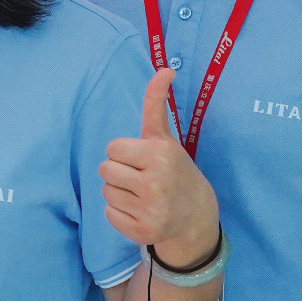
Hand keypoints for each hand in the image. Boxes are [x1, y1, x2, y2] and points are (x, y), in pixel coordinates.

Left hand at [100, 68, 220, 262]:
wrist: (197, 218)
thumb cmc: (175, 171)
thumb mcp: (166, 138)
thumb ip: (157, 104)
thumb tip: (164, 68)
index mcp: (160, 154)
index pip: (112, 147)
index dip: (124, 152)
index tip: (142, 158)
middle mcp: (155, 182)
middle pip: (104, 169)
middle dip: (119, 172)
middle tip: (140, 178)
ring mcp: (150, 209)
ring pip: (106, 192)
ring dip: (119, 192)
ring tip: (142, 195)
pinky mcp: (142, 231)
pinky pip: (108, 213)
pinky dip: (120, 213)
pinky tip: (140, 211)